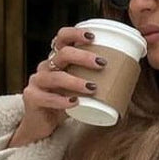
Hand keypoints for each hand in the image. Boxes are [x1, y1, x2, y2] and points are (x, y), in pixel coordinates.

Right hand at [9, 27, 105, 144]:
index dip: (75, 34)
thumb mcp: (79, 89)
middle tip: (102, 64)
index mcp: (57, 60)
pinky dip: (62, 100)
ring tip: (92, 87)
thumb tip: (127, 75)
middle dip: (83, 57)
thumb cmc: (65, 104)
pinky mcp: (31, 97)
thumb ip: (93, 80)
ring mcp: (37, 81)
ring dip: (76, 81)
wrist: (42, 125)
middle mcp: (45, 67)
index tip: (93, 37)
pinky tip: (74, 102)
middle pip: (62, 54)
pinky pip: (46, 97)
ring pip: (55, 76)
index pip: (61, 38)